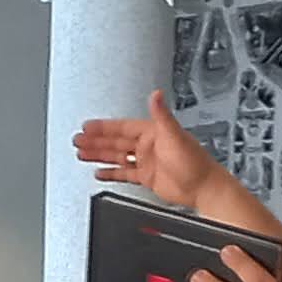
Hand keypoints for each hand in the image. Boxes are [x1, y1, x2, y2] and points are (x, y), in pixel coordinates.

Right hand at [76, 91, 231, 216]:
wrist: (204, 187)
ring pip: (117, 156)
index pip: (121, 127)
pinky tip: (100, 172)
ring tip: (81, 153)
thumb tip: (156, 94)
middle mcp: (148, 146)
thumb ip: (162, 114)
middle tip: (77, 140)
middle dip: (95, 140)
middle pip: (115, 141)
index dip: (103, 127)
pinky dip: (111, 172)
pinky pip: (124, 173)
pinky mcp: (148, 177)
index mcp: (152, 133)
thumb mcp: (175, 135)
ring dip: (99, 154)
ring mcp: (147, 162)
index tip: (87, 126)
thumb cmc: (194, 162)